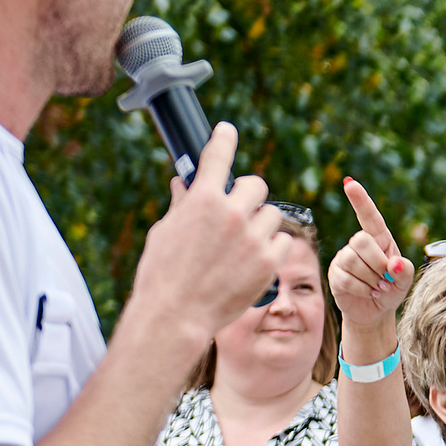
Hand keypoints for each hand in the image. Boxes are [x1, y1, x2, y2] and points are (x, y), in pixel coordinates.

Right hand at [128, 124, 283, 346]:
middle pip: (256, 184)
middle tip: (239, 208)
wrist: (175, 315)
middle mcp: (231, 213)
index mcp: (202, 199)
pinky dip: (273, 247)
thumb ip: (182, 205)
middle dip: (248, 194)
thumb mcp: (166, 232)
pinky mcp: (269, 262)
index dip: (224, 139)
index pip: (217, 156)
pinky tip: (257, 258)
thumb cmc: (162, 274)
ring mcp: (253, 237)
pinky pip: (283, 241)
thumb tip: (184, 183)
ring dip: (261, 223)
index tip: (227, 131)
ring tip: (245, 243)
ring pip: (272, 214)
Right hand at [331, 177, 414, 330]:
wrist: (375, 311)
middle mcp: (359, 243)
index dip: (360, 199)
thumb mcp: (405, 281)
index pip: (369, 216)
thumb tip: (394, 263)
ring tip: (378, 287)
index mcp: (380, 238)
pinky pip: (346, 278)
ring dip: (371, 279)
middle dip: (377, 262)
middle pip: (360, 239)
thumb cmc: (392, 289)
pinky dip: (362, 289)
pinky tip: (369, 293)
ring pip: (353, 260)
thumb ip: (405, 271)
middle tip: (386, 279)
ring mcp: (345, 257)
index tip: (349, 183)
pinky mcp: (335, 273)